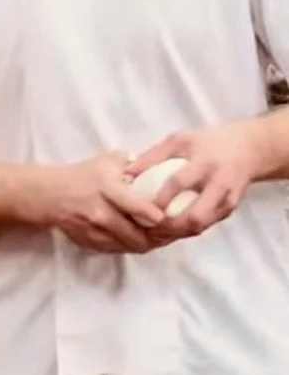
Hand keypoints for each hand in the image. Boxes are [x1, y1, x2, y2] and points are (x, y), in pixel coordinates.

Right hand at [41, 151, 166, 253]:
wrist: (50, 195)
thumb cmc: (82, 175)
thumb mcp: (107, 161)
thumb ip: (133, 164)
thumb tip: (158, 167)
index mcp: (106, 188)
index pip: (131, 205)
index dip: (150, 214)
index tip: (163, 217)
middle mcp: (100, 212)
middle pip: (134, 234)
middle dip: (157, 236)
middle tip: (173, 233)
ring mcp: (95, 231)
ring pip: (129, 245)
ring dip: (147, 244)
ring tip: (162, 239)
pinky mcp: (91, 243)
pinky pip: (118, 250)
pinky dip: (132, 246)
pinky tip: (143, 241)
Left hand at [125, 121, 265, 241]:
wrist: (249, 149)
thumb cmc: (209, 142)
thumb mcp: (181, 140)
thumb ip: (153, 155)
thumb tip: (126, 173)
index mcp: (205, 162)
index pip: (180, 183)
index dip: (160, 199)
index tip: (138, 209)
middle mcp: (219, 184)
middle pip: (195, 216)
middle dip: (168, 228)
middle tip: (145, 230)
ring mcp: (227, 201)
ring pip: (200, 226)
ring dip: (176, 234)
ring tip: (152, 235)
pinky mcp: (229, 211)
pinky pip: (205, 226)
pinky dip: (185, 232)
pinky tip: (167, 232)